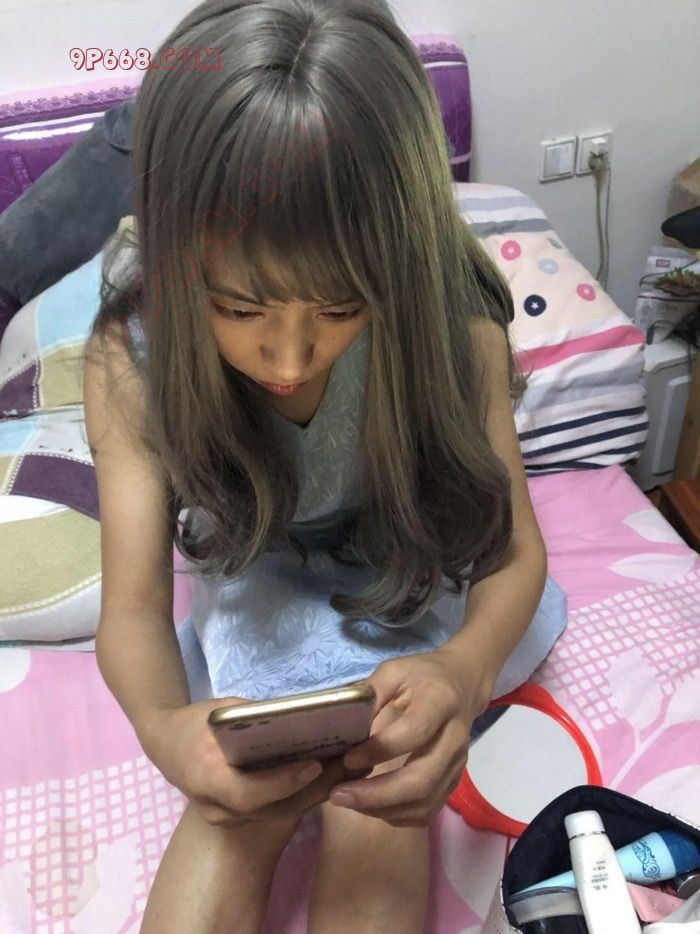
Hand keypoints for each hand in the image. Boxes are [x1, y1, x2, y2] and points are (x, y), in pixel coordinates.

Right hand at [139, 697, 371, 827]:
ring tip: (351, 769)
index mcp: (206, 775)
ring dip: (317, 793)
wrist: (164, 743)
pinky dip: (303, 794)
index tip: (314, 765)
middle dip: (315, 789)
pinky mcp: (237, 817)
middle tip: (350, 765)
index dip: (283, 782)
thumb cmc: (195, 721)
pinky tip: (330, 776)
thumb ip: (256, 719)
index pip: (248, 792)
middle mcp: (216, 804)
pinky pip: (275, 810)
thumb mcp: (222, 711)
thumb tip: (302, 715)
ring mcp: (226, 816)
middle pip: (272, 808)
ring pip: (279, 812)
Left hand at [328, 647, 493, 826]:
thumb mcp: (394, 671)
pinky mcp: (453, 782)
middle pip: (421, 779)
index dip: (379, 750)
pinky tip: (370, 805)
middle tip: (338, 795)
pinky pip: (426, 811)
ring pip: (424, 802)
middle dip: (376, 794)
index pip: (413, 733)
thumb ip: (370, 693)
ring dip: (382, 809)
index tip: (347, 758)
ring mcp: (456, 765)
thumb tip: (339, 724)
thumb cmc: (422, 676)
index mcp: (440, 703)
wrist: (462, 684)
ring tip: (348, 801)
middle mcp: (454, 738)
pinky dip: (396, 814)